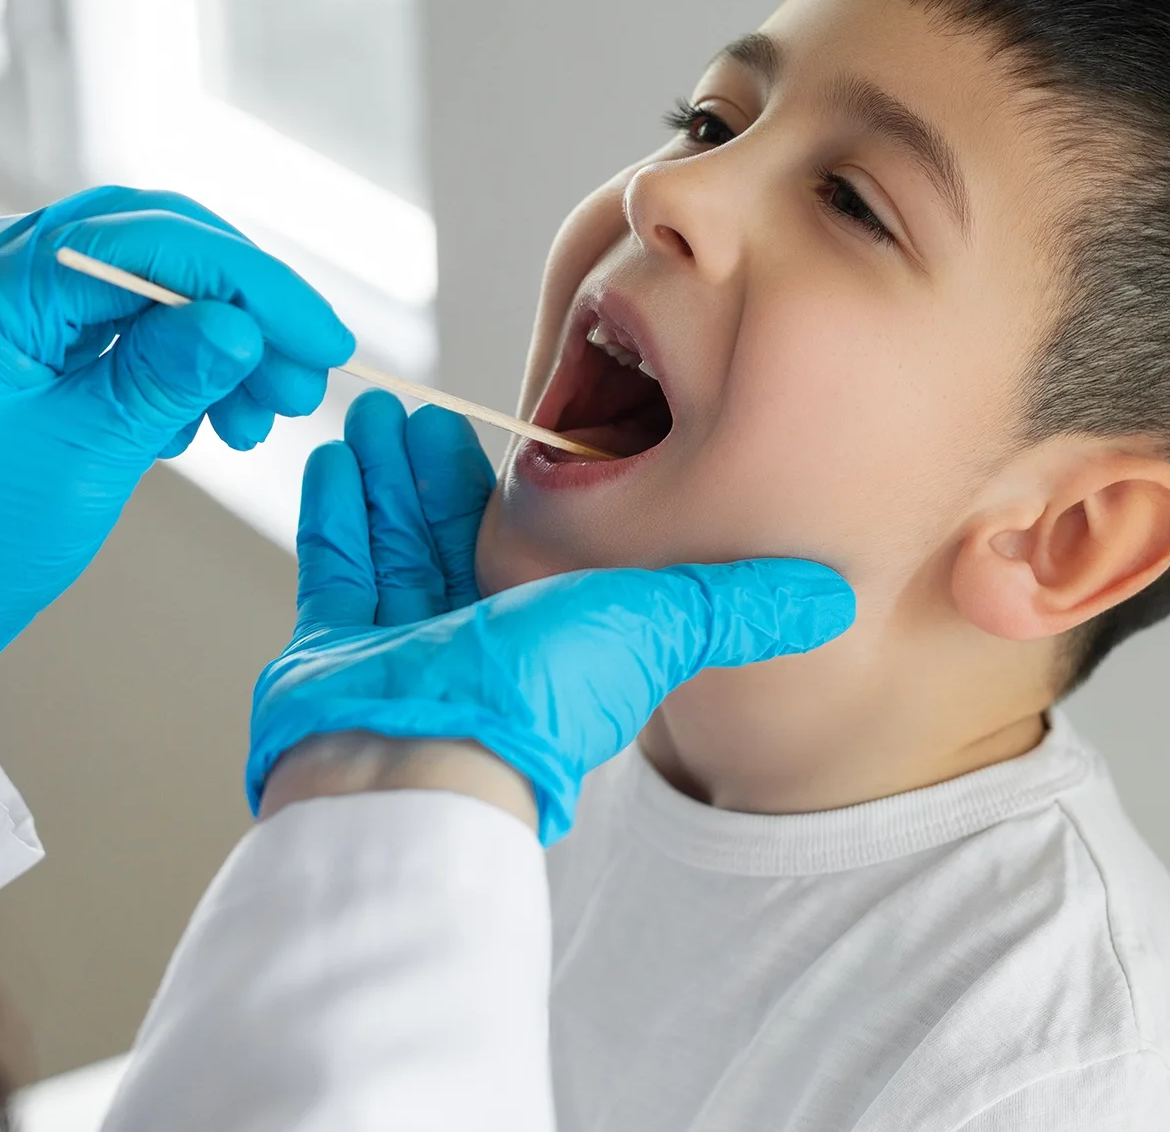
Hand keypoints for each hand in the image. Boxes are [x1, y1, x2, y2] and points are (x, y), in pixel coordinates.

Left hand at [0, 186, 353, 706]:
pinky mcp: (20, 324)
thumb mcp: (84, 461)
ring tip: (264, 416)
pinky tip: (209, 419)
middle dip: (243, 308)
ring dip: (220, 338)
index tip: (323, 340)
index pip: (144, 244)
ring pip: (146, 276)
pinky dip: (179, 356)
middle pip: (152, 242)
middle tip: (306, 379)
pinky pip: (120, 313)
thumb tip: (246, 327)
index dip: (250, 284)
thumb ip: (165, 380)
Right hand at [249, 391, 855, 842]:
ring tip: (381, 413)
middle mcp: (473, 638)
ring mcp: (399, 644)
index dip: (521, 485)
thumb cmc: (539, 698)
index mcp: (548, 630)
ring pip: (393, 539)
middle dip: (437, 467)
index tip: (513, 427)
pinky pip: (334, 567)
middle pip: (450, 532)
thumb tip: (835, 594)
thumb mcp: (661, 626)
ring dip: (387, 474)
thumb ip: (737, 605)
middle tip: (422, 406)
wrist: (421, 762)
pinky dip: (336, 511)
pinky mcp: (335, 648)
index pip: (534, 543)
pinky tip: (337, 459)